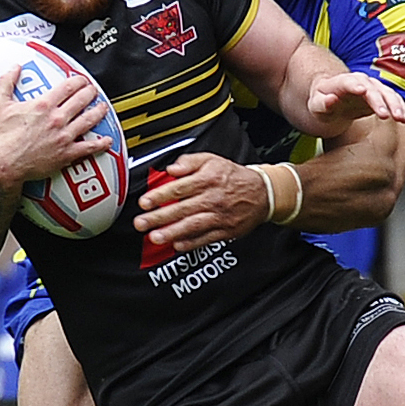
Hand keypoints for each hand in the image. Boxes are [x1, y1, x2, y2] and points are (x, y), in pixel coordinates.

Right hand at [0, 64, 110, 185]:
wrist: (3, 163)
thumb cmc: (2, 137)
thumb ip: (7, 82)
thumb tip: (14, 68)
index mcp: (43, 105)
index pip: (68, 87)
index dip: (78, 81)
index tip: (81, 80)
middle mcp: (57, 119)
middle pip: (81, 100)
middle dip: (90, 93)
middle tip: (93, 90)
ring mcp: (64, 136)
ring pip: (89, 120)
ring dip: (99, 112)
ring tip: (103, 107)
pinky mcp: (66, 153)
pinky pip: (88, 147)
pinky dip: (100, 144)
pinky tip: (107, 140)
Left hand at [133, 153, 269, 250]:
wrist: (262, 193)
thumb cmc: (234, 177)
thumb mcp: (212, 160)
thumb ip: (190, 162)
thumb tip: (172, 168)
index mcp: (207, 179)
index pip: (179, 188)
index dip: (160, 196)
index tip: (145, 202)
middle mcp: (212, 199)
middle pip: (182, 208)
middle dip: (159, 217)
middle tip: (142, 223)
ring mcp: (219, 216)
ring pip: (193, 225)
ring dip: (172, 232)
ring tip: (156, 237)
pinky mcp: (225, 230)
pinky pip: (206, 238)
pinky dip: (191, 243)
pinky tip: (177, 245)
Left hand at [307, 72, 404, 135]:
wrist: (332, 101)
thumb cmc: (321, 104)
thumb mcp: (316, 106)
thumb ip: (322, 103)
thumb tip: (330, 99)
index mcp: (341, 82)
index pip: (349, 81)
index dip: (356, 85)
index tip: (362, 91)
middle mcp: (359, 81)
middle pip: (372, 87)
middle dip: (379, 100)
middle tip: (385, 115)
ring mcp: (372, 87)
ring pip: (386, 92)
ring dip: (395, 105)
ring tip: (401, 119)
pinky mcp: (381, 96)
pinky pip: (393, 100)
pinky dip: (400, 108)